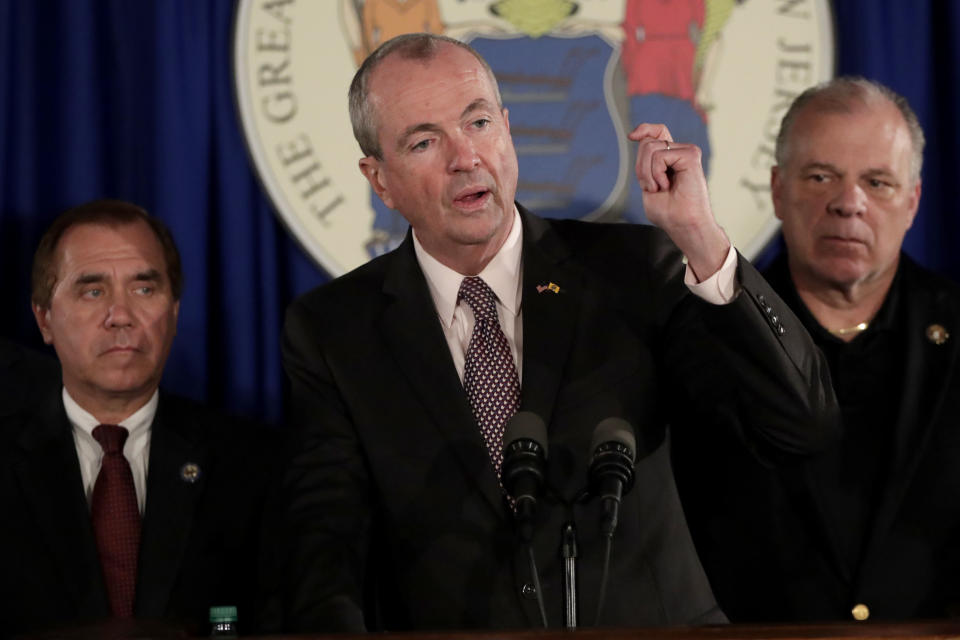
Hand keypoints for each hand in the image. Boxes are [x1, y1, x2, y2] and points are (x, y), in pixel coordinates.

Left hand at [629, 123, 729, 280]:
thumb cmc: (668, 212)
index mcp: (671, 158)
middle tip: (652, 187)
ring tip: (660, 188)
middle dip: (641, 167)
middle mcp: (680, 152)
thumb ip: (644, 162)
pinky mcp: (691, 155)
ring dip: (647, 173)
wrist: (683, 225)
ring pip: (650, 148)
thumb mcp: (648, 183)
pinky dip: (656, 174)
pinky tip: (667, 186)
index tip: (631, 136)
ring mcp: (687, 152)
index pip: (657, 132)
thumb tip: (637, 137)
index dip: (644, 129)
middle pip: (647, 142)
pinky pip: (660, 156)